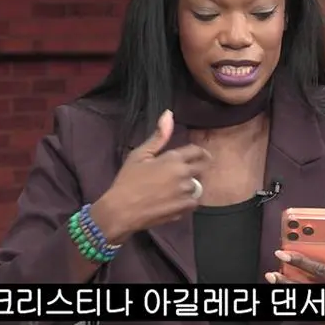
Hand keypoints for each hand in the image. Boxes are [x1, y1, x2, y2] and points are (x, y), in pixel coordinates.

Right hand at [91, 110, 210, 243]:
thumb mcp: (140, 154)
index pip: (197, 151)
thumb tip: (169, 114)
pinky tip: (172, 201)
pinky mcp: (184, 208)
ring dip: (190, 186)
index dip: (199, 152)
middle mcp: (183, 173)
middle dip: (197, 168)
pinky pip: (193, 202)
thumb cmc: (128, 180)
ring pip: (197, 186)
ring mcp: (185, 192)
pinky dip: (186, 202)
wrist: (121, 210)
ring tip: (173, 189)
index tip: (197, 156)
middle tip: (184, 173)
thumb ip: (159, 136)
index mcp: (173, 158)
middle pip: (202, 167)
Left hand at [265, 233, 324, 324]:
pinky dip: (300, 308)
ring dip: (290, 296)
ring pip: (311, 309)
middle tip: (272, 274)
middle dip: (289, 283)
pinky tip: (287, 298)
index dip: (302, 262)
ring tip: (275, 284)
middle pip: (312, 294)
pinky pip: (315, 319)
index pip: (323, 272)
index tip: (283, 254)